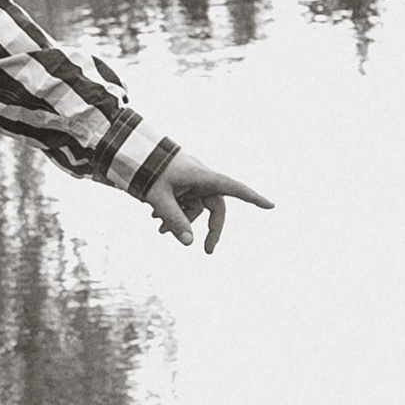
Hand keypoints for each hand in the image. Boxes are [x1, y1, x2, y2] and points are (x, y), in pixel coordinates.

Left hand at [144, 148, 273, 253]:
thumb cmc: (148, 170)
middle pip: (216, 208)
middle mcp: (202, 179)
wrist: (133, 152)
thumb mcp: (158, 198)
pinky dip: (174, 213)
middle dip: (211, 229)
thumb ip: (173, 220)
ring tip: (159, 229)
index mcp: (202, 176)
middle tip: (208, 251)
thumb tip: (189, 243)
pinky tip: (155, 220)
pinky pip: (185, 203)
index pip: (233, 188)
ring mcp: (192, 182)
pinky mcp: (182, 184)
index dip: (252, 197)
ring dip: (181, 221)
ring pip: (196, 208)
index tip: (270, 206)